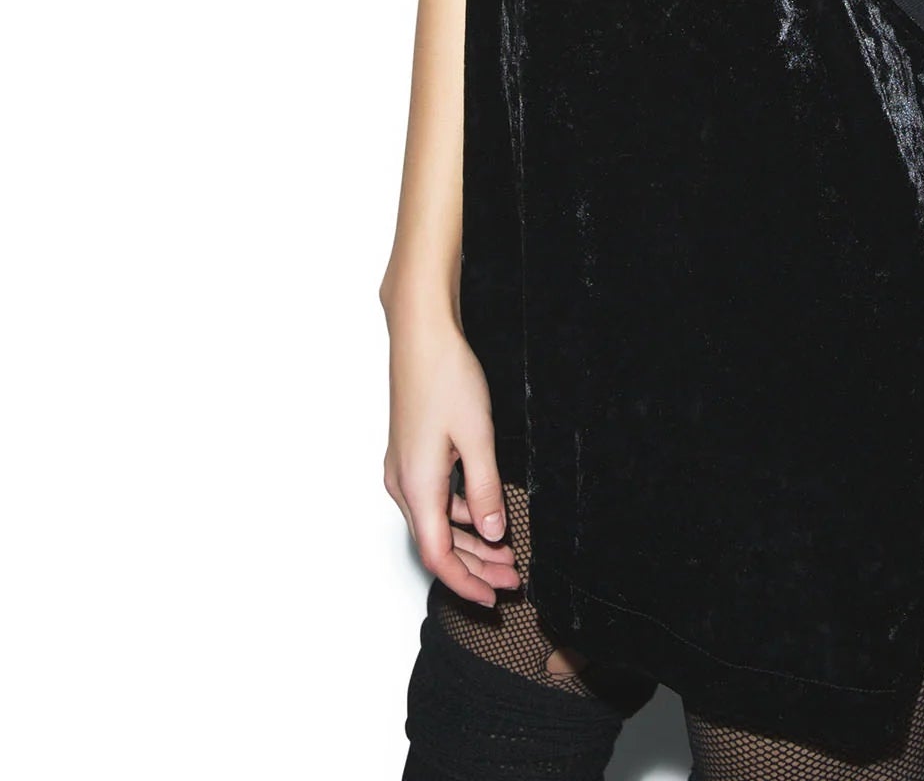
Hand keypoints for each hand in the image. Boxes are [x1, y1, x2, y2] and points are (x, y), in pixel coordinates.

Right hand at [382, 309, 521, 605]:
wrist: (422, 335)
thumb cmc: (447, 377)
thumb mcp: (478, 437)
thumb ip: (486, 490)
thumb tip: (494, 535)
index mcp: (417, 486)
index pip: (437, 555)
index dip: (465, 582)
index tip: (493, 597)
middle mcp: (402, 483)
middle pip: (437, 543)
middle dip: (475, 566)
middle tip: (511, 579)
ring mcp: (403, 468)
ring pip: (436, 521)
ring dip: (470, 540)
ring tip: (506, 553)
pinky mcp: (410, 454)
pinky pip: (434, 499)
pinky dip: (460, 514)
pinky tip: (487, 513)